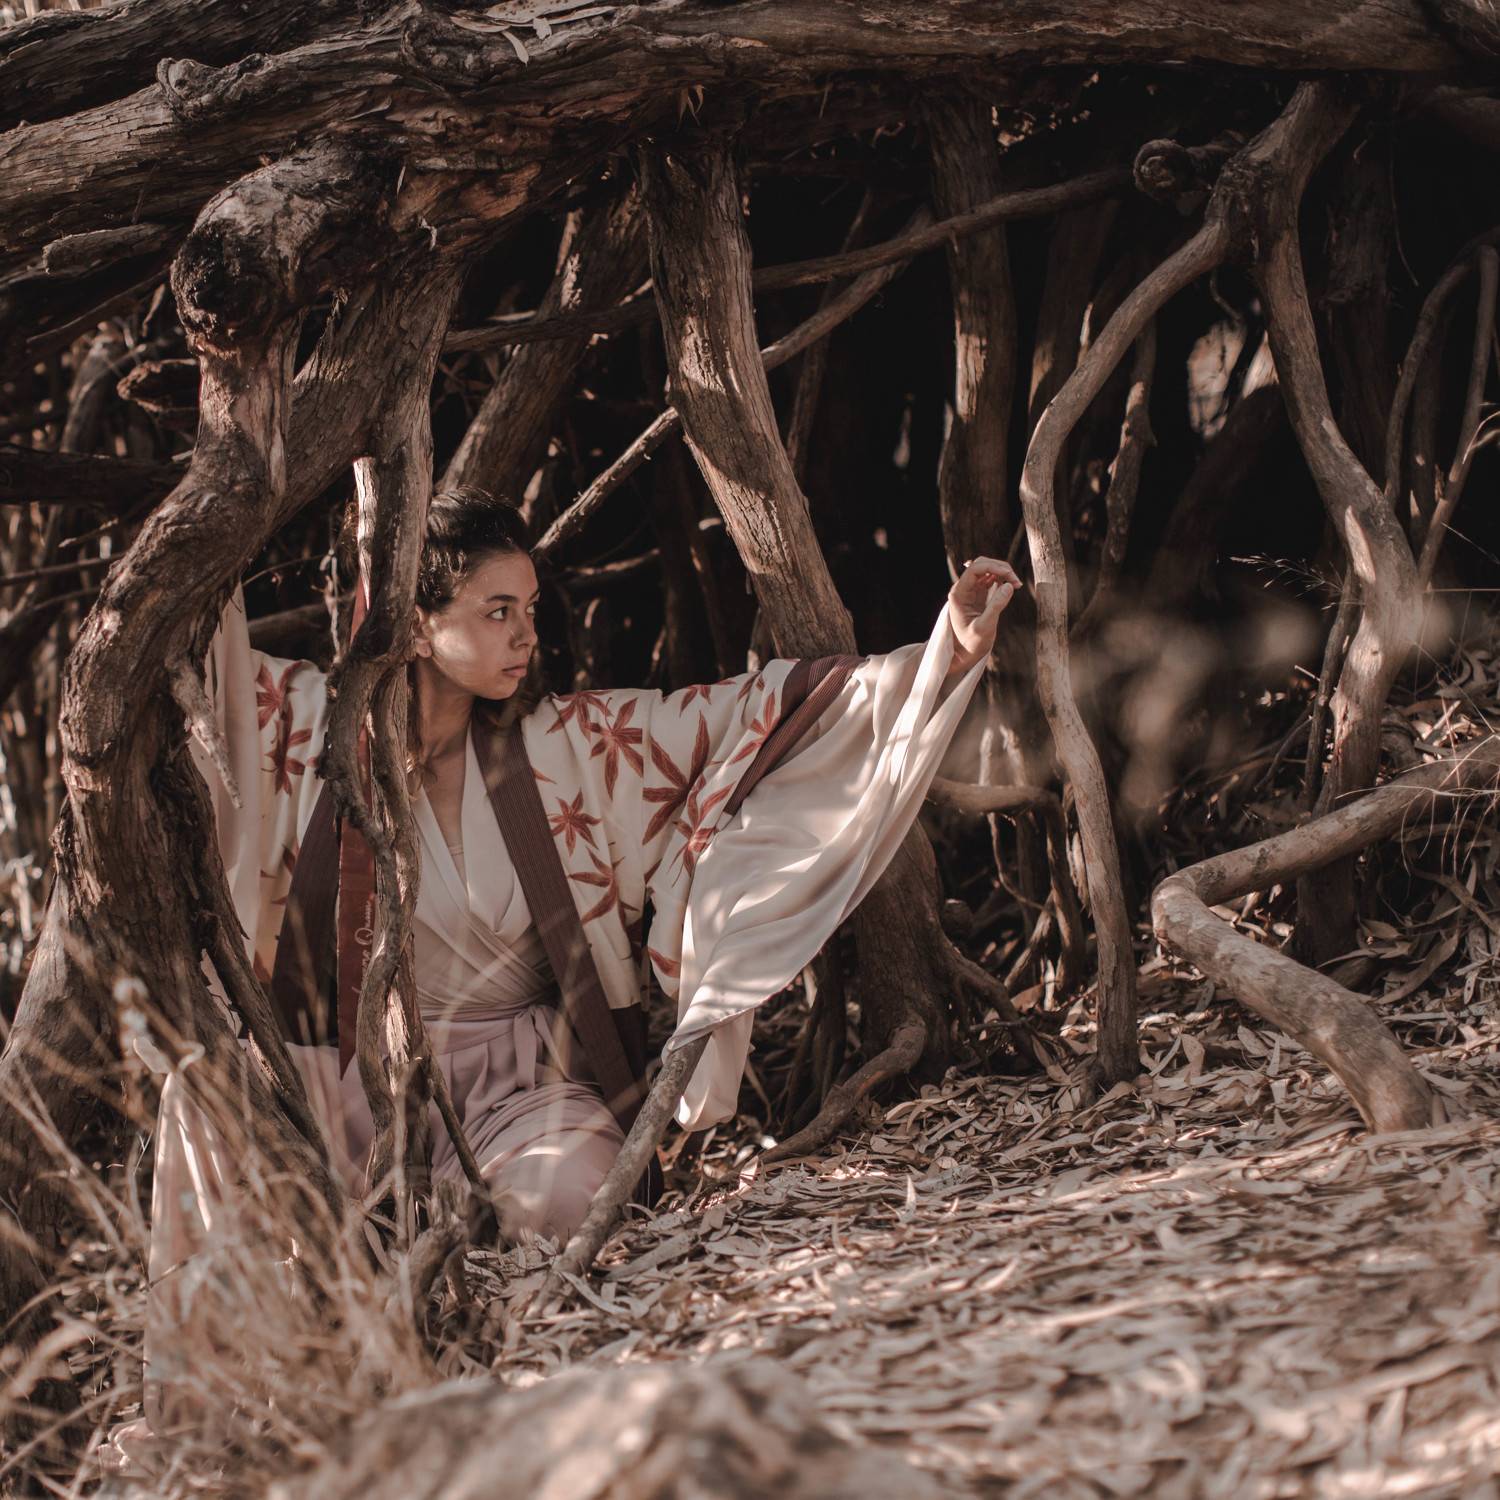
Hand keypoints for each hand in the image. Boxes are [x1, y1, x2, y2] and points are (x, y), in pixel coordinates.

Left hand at [946, 555, 1020, 673]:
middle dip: (1000, 568)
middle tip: (1016, 582)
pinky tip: (1011, 587)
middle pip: (981, 564)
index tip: (1010, 576)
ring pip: (987, 568)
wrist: (966, 652)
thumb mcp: (985, 627)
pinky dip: (1002, 578)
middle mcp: (963, 588)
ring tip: (1016, 585)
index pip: (974, 568)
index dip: (994, 567)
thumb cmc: (972, 643)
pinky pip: (991, 577)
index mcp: (959, 594)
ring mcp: (971, 590)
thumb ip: (996, 606)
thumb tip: (1008, 585)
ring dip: (1003, 572)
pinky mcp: (979, 593)